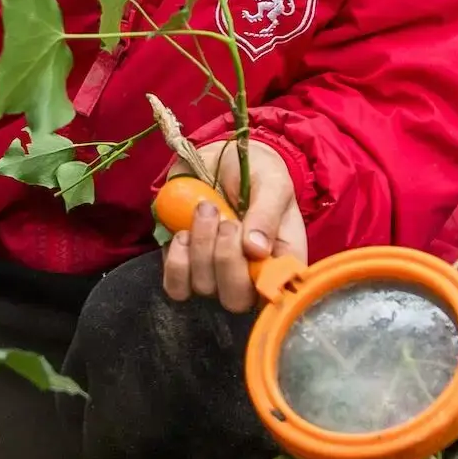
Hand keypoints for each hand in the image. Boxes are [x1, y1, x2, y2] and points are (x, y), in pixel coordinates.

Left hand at [161, 140, 308, 313]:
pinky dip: (176, 260)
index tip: (252, 248)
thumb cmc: (256, 172)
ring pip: (204, 287)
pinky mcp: (185, 268)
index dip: (263, 283)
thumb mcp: (272, 183)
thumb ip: (267, 213)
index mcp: (281, 261)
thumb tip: (256, 250)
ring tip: (206, 209)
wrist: (220, 158)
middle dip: (226, 258)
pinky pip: (176, 285)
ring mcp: (215, 275)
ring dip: (201, 246)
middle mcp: (250, 276)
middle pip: (236, 300)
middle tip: (226, 220)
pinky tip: (183, 233)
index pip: (276, 295)